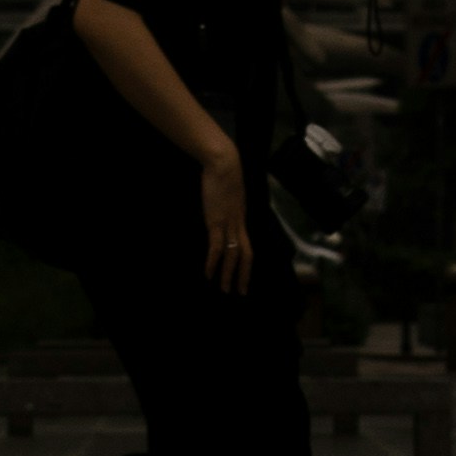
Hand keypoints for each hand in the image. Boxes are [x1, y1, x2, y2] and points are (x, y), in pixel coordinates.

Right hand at [197, 138, 254, 293]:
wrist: (223, 162)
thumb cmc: (224, 171)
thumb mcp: (229, 190)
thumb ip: (227, 201)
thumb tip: (223, 204)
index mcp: (241, 217)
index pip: (247, 244)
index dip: (247, 262)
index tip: (244, 275)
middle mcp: (239, 223)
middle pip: (246, 255)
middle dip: (244, 275)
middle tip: (240, 293)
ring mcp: (229, 223)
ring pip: (233, 255)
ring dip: (228, 274)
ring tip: (224, 289)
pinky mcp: (216, 221)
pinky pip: (216, 247)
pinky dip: (213, 262)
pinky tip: (208, 274)